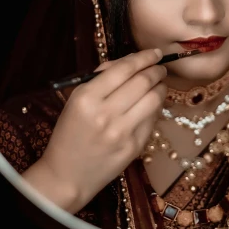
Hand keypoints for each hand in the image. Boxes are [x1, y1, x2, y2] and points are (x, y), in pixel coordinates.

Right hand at [23, 48, 166, 212]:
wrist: (67, 175)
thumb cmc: (69, 133)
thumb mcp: (76, 100)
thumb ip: (101, 78)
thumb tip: (132, 62)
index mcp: (86, 98)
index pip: (123, 69)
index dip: (143, 57)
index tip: (155, 52)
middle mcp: (105, 113)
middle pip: (142, 82)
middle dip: (156, 70)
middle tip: (160, 67)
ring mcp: (122, 132)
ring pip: (153, 99)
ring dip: (161, 87)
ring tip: (160, 84)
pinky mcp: (134, 147)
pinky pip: (152, 120)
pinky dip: (156, 108)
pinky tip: (152, 104)